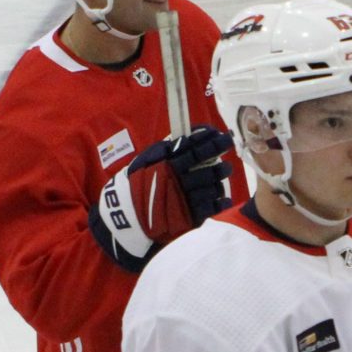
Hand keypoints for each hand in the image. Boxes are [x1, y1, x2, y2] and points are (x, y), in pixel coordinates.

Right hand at [89, 124, 234, 272]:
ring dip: (219, 181)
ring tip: (222, 176)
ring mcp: (183, 199)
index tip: (221, 136)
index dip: (210, 142)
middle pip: (207, 170)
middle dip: (219, 165)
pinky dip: (220, 203)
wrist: (126, 214)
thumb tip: (193, 134)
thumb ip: (168, 147)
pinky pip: (211, 209)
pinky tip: (223, 199)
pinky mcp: (187, 217)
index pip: (194, 149)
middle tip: (225, 162)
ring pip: (211, 188)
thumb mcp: (146, 159)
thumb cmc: (138, 182)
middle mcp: (177, 180)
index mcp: (167, 164)